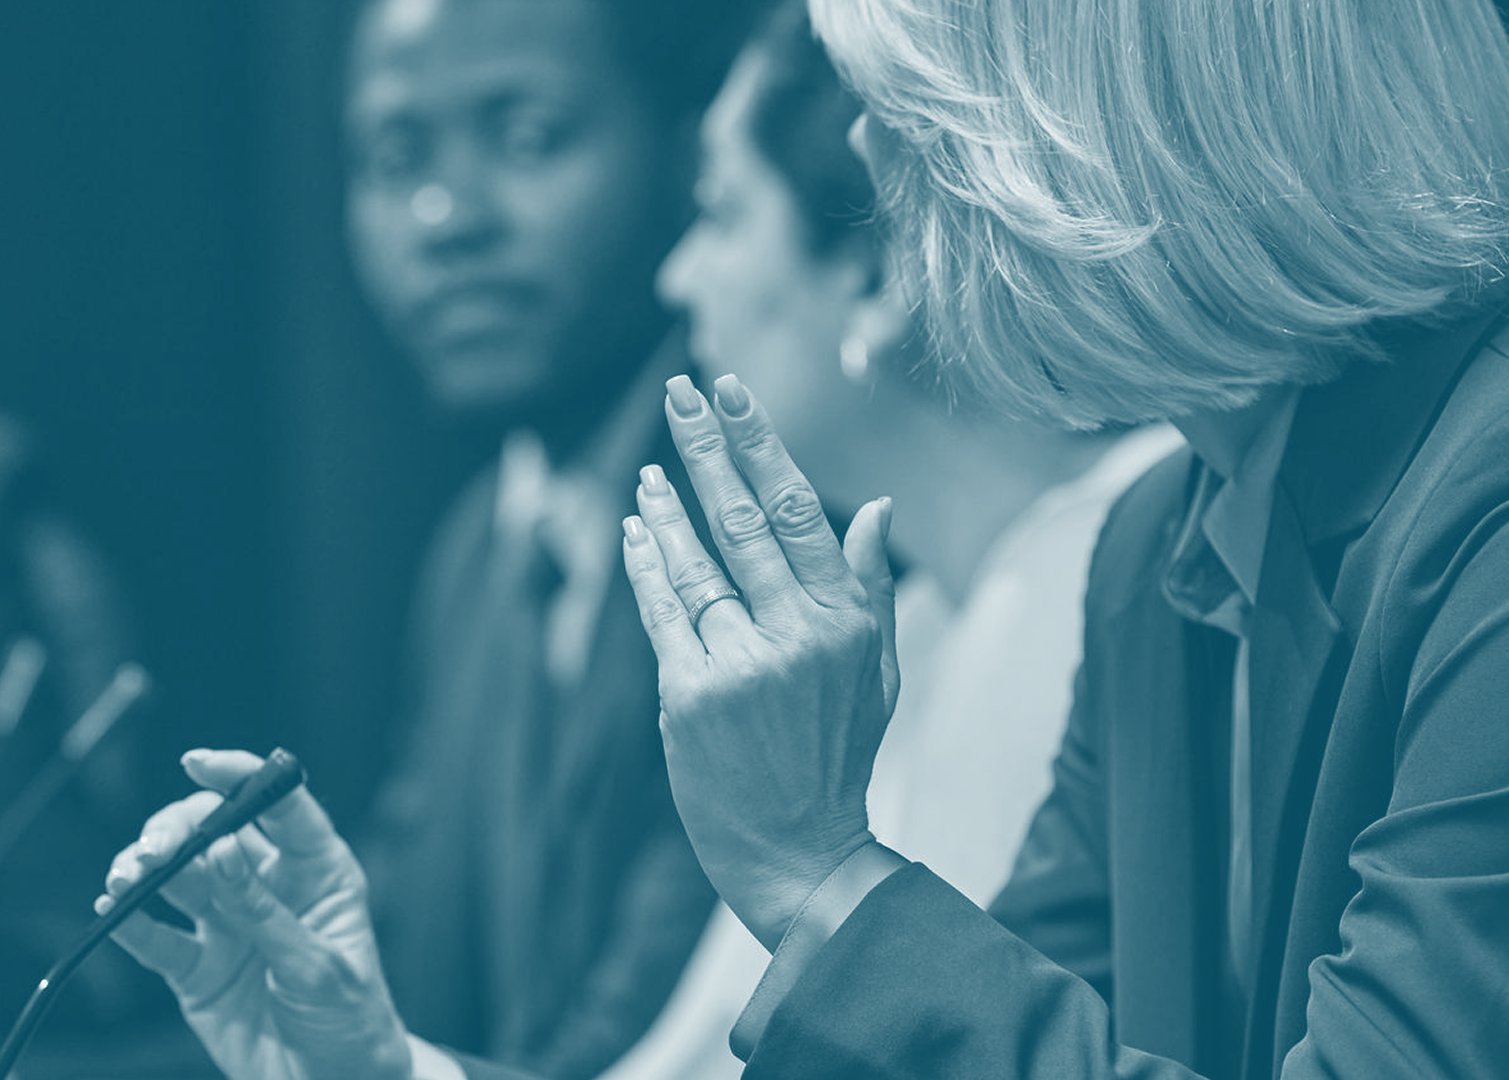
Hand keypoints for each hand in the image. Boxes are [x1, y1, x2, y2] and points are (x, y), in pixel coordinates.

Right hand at [99, 749, 414, 1079]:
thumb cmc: (350, 1021)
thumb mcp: (319, 965)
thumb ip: (265, 912)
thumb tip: (218, 851)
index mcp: (315, 871)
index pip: (277, 805)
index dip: (239, 776)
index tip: (198, 763)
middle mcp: (266, 888)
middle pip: (211, 832)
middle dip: (176, 829)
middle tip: (155, 850)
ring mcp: (228, 925)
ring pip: (176, 876)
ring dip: (145, 867)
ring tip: (128, 874)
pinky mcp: (197, 968)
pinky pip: (156, 936)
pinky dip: (129, 920)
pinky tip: (111, 907)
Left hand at [620, 374, 899, 947]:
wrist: (799, 852)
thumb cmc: (837, 756)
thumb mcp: (876, 673)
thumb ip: (868, 589)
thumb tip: (875, 508)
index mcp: (846, 621)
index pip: (798, 510)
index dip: (760, 444)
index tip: (733, 390)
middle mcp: (796, 635)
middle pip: (740, 519)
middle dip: (705, 446)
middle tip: (680, 391)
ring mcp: (739, 665)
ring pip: (693, 563)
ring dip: (664, 509)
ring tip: (647, 472)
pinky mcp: (689, 696)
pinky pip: (660, 613)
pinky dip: (644, 567)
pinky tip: (632, 532)